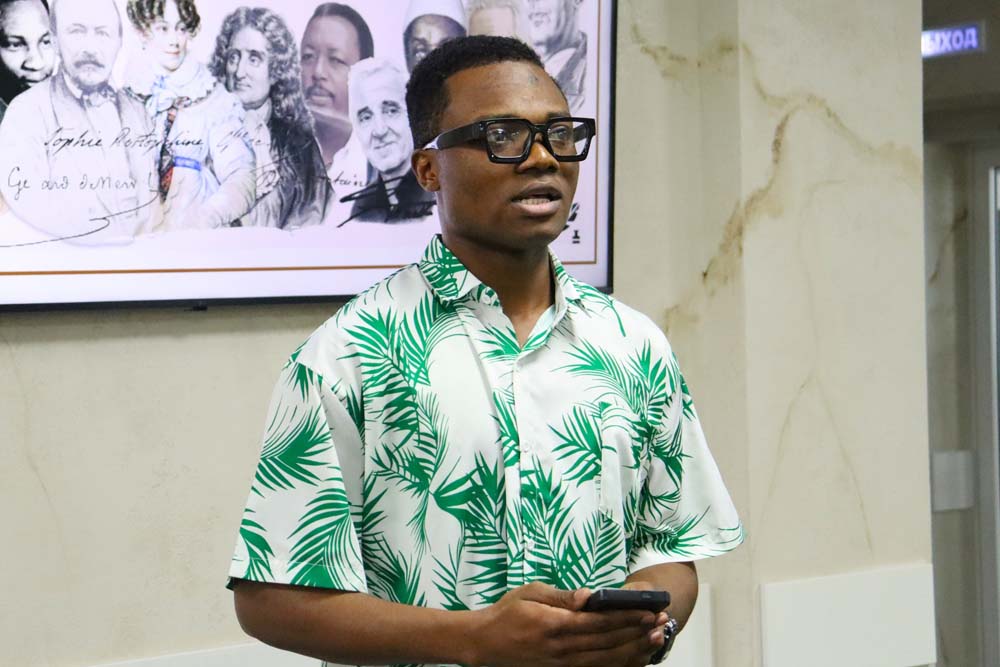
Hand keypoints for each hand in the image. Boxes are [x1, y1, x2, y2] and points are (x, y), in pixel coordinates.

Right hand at [468, 582, 664, 666]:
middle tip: (661, 622)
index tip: (649, 609)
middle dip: (637, 632)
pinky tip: (633, 656)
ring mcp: (564, 665)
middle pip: (609, 642)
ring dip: (634, 649)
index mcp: (556, 625)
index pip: (601, 622)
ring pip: (607, 660)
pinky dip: (618, 664)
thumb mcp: (532, 593)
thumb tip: (590, 594)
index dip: (627, 617)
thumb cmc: (508, 612)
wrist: (484, 643)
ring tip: (655, 638)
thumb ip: (564, 596)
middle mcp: (563, 649)